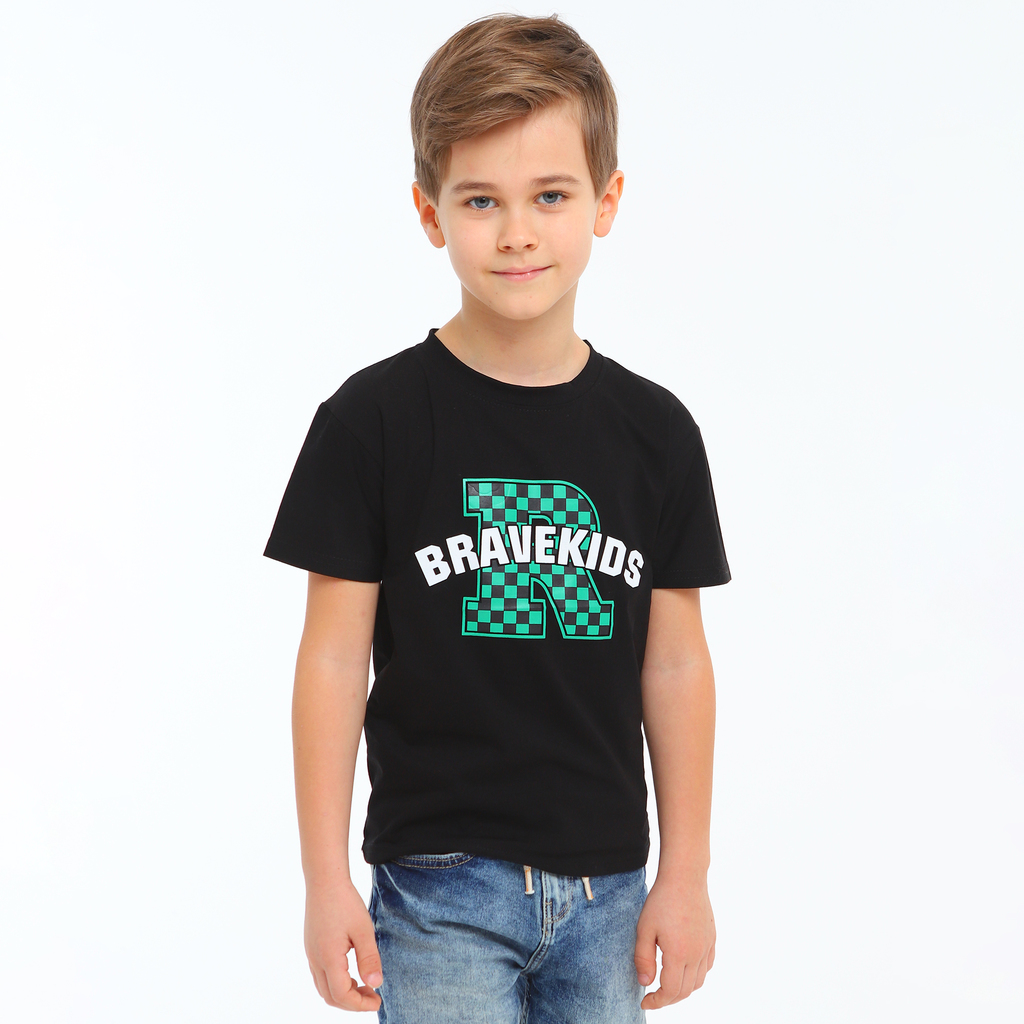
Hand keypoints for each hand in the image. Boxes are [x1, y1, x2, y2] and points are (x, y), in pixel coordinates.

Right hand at [304, 880, 382, 1011]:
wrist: (324, 880)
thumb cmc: (345, 902)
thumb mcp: (364, 930)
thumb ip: (369, 958)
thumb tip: (376, 984)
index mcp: (328, 958)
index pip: (342, 995)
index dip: (360, 1004)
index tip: (378, 1000)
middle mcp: (315, 960)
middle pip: (330, 997)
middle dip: (352, 1003)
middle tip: (373, 995)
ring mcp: (311, 954)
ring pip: (323, 988)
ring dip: (343, 993)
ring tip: (364, 984)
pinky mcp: (311, 947)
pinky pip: (320, 975)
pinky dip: (336, 982)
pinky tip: (351, 971)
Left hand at [634, 873, 715, 1009]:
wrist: (685, 877)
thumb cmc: (662, 900)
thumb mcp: (644, 928)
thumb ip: (643, 958)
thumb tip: (646, 983)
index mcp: (679, 954)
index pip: (670, 991)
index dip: (657, 1001)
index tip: (645, 1001)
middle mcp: (697, 954)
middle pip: (685, 991)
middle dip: (668, 999)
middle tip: (653, 995)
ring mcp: (707, 947)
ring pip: (698, 981)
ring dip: (683, 989)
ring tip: (667, 983)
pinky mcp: (712, 938)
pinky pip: (707, 966)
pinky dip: (696, 975)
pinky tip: (684, 968)